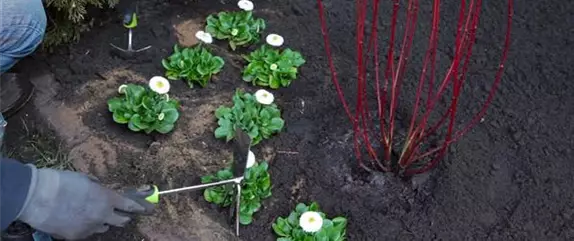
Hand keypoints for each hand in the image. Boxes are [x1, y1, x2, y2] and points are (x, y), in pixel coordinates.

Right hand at [17, 167, 154, 239]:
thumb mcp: (84, 179)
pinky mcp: (77, 236)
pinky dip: (86, 227)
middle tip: (121, 213)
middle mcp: (102, 215)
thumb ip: (97, 187)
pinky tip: (76, 219)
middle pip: (121, 221)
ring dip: (103, 222)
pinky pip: (87, 232)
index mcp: (107, 198)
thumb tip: (100, 189)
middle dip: (123, 217)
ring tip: (93, 215)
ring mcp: (90, 228)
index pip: (130, 205)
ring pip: (104, 228)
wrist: (37, 197)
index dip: (139, 207)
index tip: (147, 208)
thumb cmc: (61, 182)